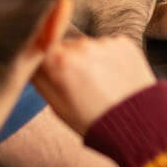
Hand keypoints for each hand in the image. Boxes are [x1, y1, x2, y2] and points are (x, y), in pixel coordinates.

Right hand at [35, 33, 157, 135]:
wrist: (137, 123)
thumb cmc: (93, 120)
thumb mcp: (56, 105)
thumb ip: (39, 78)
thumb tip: (29, 59)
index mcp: (59, 62)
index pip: (41, 48)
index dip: (45, 59)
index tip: (50, 70)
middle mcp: (81, 46)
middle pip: (65, 46)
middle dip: (68, 60)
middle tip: (79, 84)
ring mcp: (105, 43)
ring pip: (88, 46)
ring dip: (89, 59)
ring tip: (100, 83)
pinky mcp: (124, 42)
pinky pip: (108, 46)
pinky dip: (109, 57)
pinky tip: (114, 77)